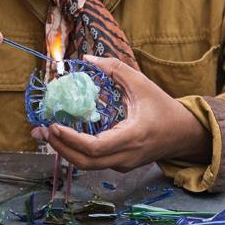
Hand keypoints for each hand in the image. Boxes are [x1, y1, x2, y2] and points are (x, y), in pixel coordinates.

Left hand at [31, 55, 210, 172]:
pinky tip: (65, 136)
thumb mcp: (141, 83)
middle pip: (85, 162)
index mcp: (132, 137)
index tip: (54, 125)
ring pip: (88, 165)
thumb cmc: (163, 107)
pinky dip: (77, 151)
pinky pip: (95, 162)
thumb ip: (115, 69)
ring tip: (46, 134)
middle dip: (59, 147)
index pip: (94, 148)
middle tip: (41, 131)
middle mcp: (126, 156)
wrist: (184, 134)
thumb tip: (87, 59)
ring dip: (65, 150)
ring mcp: (123, 164)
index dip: (71, 139)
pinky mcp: (121, 164)